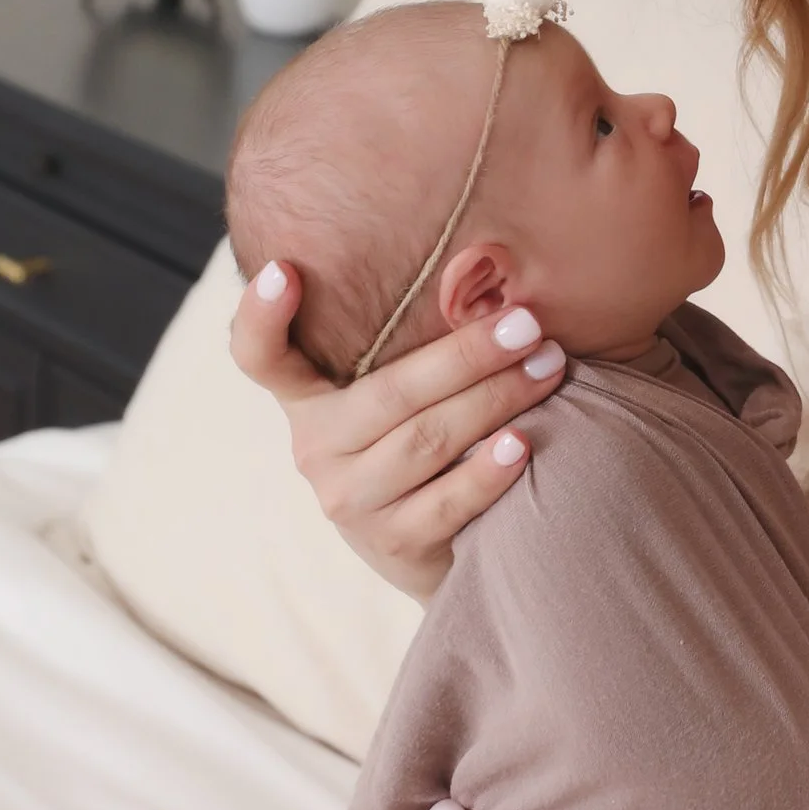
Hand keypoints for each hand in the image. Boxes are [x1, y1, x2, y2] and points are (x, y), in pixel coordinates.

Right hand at [229, 261, 567, 602]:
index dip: (261, 315)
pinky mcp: (394, 544)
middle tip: (527, 323)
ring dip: (495, 400)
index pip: (260, 357)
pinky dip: (487, 472)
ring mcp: (350, 501)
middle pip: (389, 394)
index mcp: (306, 399)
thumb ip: (403, 342)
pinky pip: (447, 502)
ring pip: (426, 441)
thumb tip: (481, 263)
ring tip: (548, 367)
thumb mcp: (391, 392)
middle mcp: (315, 448)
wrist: (431, 545)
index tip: (286, 268)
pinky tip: (523, 444)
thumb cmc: (418, 435)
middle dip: (466, 354)